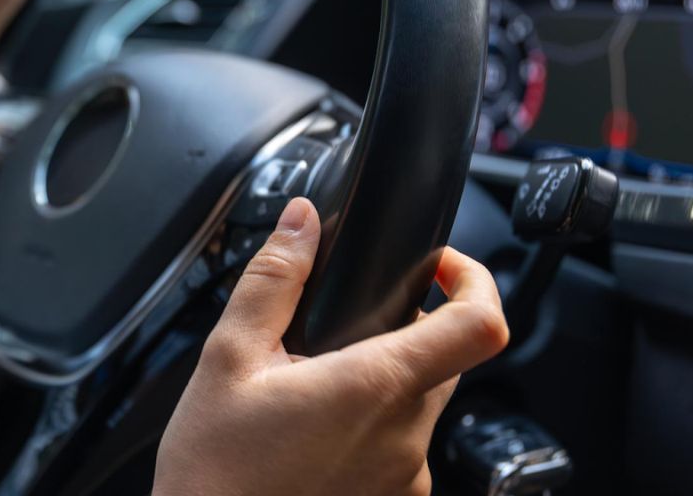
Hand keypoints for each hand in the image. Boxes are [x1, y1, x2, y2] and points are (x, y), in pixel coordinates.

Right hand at [153, 198, 509, 495]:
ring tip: (306, 394)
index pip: (479, 325)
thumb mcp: (228, 358)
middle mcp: (406, 439)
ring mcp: (404, 481)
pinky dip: (367, 430)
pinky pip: (398, 450)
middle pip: (442, 359)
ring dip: (376, 386)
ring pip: (416, 406)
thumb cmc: (214, 472)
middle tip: (333, 336)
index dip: (475, 279)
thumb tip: (301, 222)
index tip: (441, 266)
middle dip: (399, 333)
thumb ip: (274, 280)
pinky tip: (311, 436)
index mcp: (375, 388)